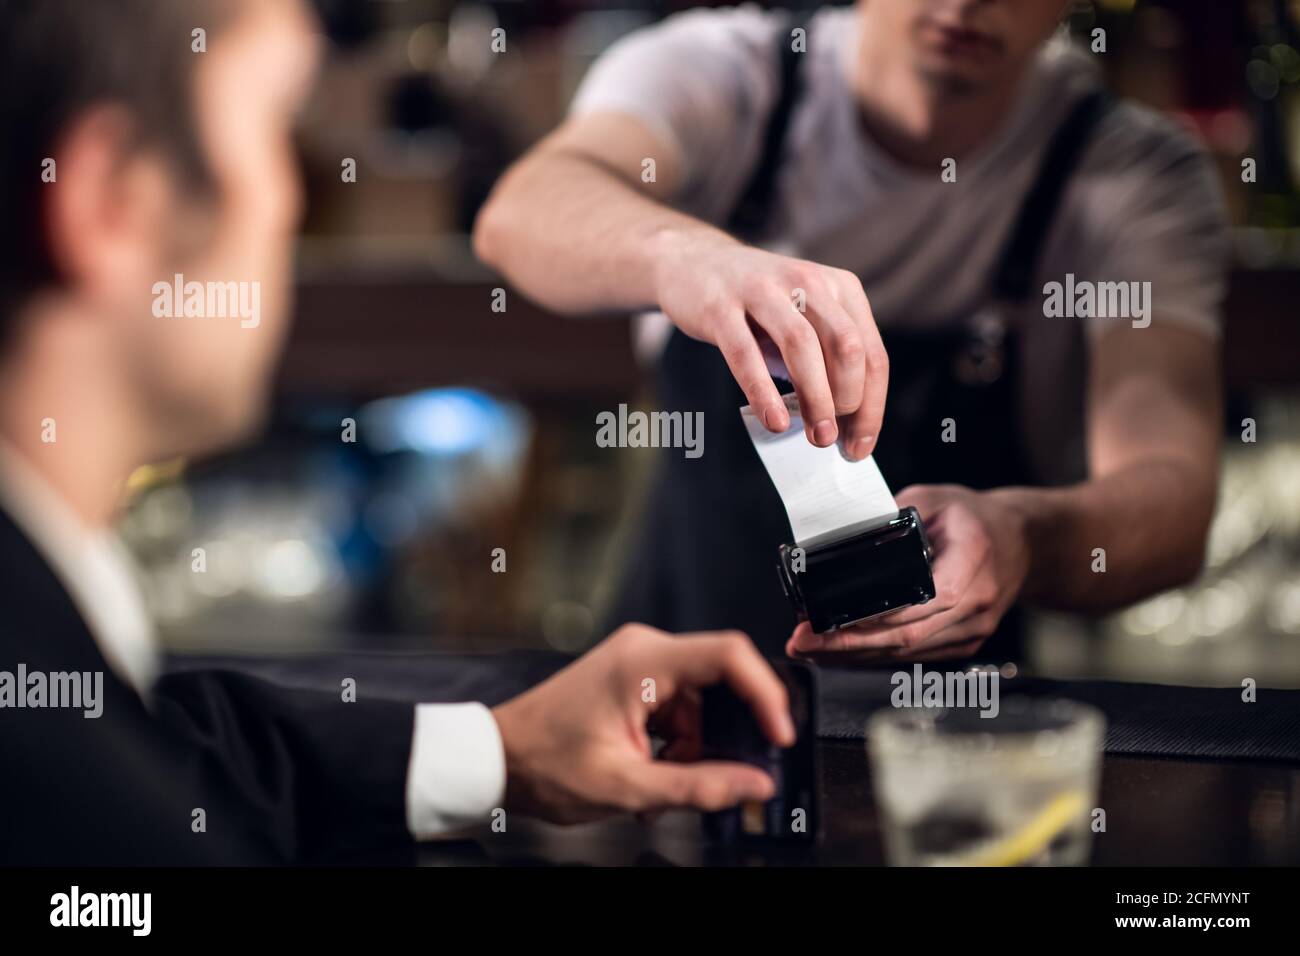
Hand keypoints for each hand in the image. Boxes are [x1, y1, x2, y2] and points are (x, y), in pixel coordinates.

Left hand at [492, 624, 795, 824]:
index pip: (730, 655)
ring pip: (702, 705)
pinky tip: (654, 774)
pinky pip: (680, 712)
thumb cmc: (543, 761)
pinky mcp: (635, 683)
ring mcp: (639, 666)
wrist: (498, 758)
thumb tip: (753, 783)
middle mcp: (645, 652)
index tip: (778, 733)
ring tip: (664, 787)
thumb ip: (698, 787)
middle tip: (723, 775)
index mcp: (644, 662)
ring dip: (695, 750)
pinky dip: (677, 746)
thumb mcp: (627, 787)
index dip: (765, 693)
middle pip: (721, 684)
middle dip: (724, 736)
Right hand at [650, 231, 886, 459]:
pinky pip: (746, 354)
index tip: (860, 446)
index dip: (872, 406)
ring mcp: (762, 290)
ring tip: (816, 435)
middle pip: (847, 347)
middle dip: (848, 402)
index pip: (871, 353)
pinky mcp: (720, 306)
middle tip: (831, 437)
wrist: (693, 264)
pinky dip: (763, 392)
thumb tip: (843, 428)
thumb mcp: (802, 322)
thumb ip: (825, 363)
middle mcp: (807, 282)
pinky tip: (774, 421)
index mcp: (839, 287)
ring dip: (815, 399)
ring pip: (802, 346)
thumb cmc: (755, 306)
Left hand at [786, 485, 1031, 663]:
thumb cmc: (976, 518)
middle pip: (907, 635)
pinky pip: (915, 655)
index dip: (876, 617)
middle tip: (802, 642)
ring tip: (810, 650)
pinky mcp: (964, 643)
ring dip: (854, 656)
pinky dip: (876, 656)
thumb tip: (845, 536)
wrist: (1024, 543)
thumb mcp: (934, 499)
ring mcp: (973, 629)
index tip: (831, 620)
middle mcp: (976, 604)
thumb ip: (893, 516)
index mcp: (972, 562)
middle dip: (848, 644)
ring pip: (907, 651)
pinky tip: (842, 654)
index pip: (923, 601)